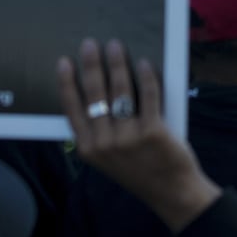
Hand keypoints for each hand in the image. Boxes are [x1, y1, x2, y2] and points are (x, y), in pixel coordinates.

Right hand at [56, 39, 218, 231]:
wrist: (171, 192)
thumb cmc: (138, 170)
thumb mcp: (107, 158)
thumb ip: (97, 132)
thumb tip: (95, 90)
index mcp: (87, 148)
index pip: (72, 108)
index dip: (67, 83)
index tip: (64, 62)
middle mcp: (103, 143)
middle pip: (95, 94)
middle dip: (92, 65)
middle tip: (90, 44)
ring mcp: (128, 138)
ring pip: (120, 91)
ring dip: (117, 64)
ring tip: (116, 47)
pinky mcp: (152, 132)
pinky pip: (148, 95)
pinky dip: (147, 76)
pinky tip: (145, 64)